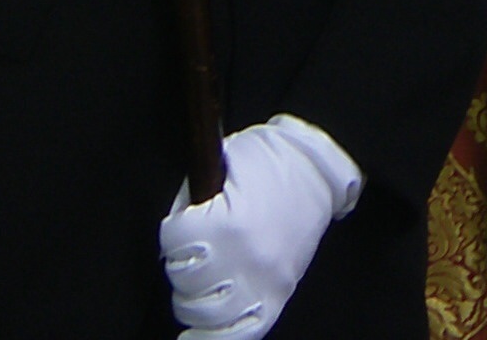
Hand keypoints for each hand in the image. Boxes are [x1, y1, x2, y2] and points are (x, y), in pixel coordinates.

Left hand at [159, 118, 361, 337]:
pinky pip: (243, 334)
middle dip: (181, 265)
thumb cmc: (268, 163)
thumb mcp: (220, 165)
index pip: (172, 245)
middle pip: (184, 281)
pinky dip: (217, 336)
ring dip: (193, 300)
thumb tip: (172, 241)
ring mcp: (263, 282)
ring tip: (199, 283)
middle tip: (190, 252)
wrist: (314, 171)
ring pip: (206, 316)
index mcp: (226, 223)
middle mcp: (244, 259)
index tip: (181, 228)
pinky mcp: (278, 297)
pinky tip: (202, 332)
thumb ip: (191, 203)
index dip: (172, 233)